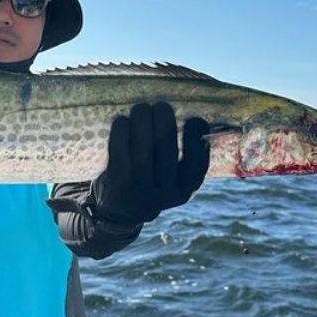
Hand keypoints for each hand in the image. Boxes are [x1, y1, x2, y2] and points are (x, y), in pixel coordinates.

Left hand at [92, 103, 209, 225]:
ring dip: (142, 122)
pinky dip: (121, 133)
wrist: (121, 210)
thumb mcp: (174, 176)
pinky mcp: (119, 186)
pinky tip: (122, 120)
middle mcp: (166, 194)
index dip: (196, 139)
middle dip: (164, 121)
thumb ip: (186, 153)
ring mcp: (141, 192)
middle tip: (160, 106)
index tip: (193, 119)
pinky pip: (120, 154)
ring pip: (144, 151)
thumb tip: (195, 118)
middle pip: (167, 151)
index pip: (197, 164)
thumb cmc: (153, 180)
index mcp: (186, 188)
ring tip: (141, 108)